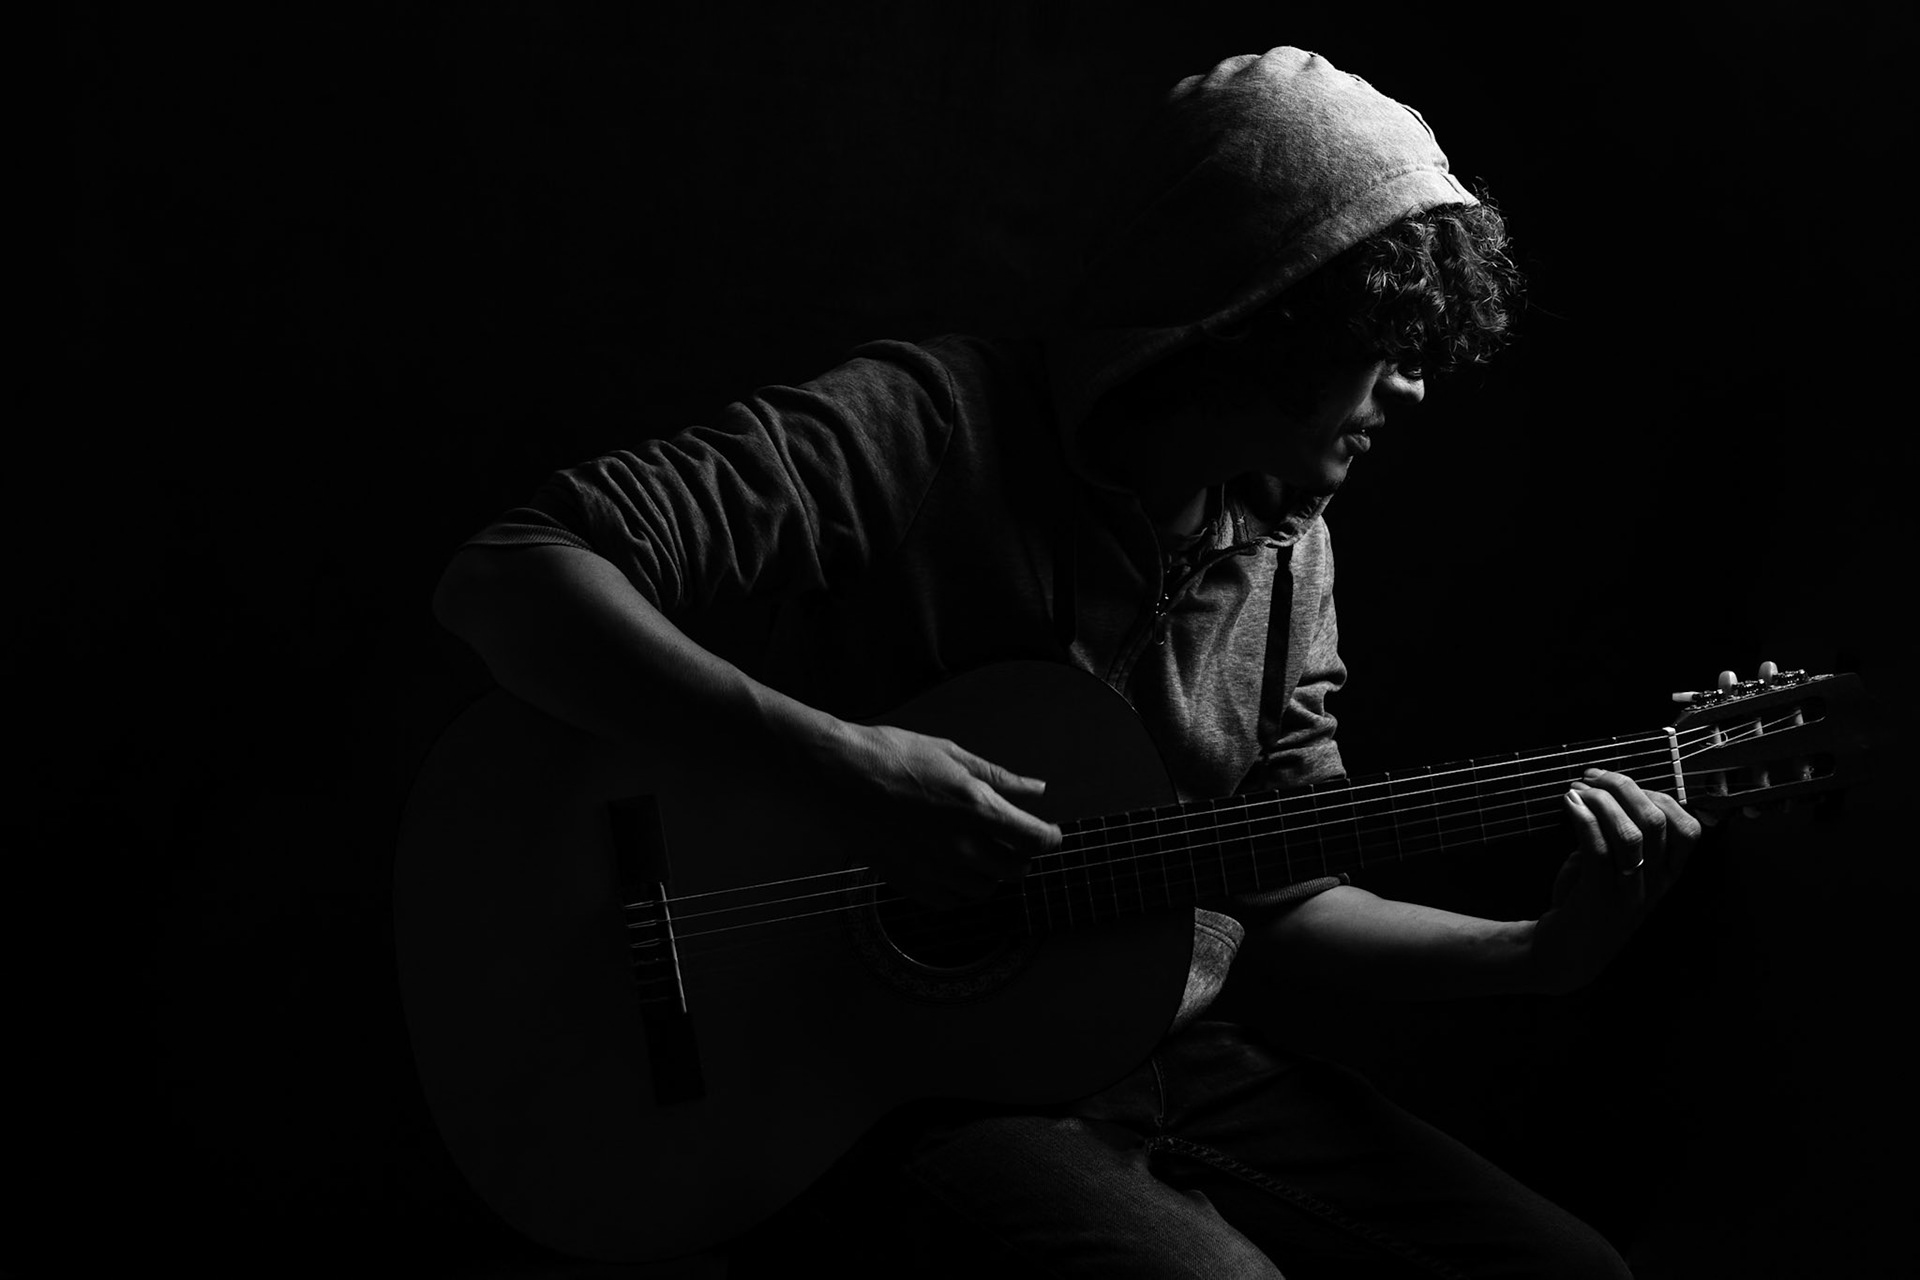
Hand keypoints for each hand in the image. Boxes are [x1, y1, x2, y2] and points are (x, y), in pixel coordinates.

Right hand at [813, 721, 1061, 908]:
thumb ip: (999, 778)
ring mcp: (935, 869)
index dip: (1050, 838)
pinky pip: (950, 902)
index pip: (1036, 840)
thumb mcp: (952, 755)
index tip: (1048, 833)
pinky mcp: (910, 883)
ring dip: (990, 873)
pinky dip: (959, 889)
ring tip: (977, 849)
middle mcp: (962, 847)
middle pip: (1016, 870)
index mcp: (978, 809)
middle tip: (1011, 838)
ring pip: (985, 890)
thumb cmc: (892, 756)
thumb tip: (1037, 789)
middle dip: (1021, 856)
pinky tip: (950, 866)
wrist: (838, 776)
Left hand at [1529, 767, 1701, 992]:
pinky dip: (1584, 819)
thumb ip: (1621, 834)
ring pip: (1631, 834)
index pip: (1688, 828)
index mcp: (1667, 875)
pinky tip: (1570, 803)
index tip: (1618, 780)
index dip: (1656, 795)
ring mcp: (1631, 894)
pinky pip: (1598, 850)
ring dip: (1602, 801)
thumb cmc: (1588, 900)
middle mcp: (1656, 886)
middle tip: (1592, 777)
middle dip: (1624, 788)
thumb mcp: (1615, 866)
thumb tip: (1610, 788)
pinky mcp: (1600, 900)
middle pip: (1656, 822)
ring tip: (1577, 788)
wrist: (1565, 953)